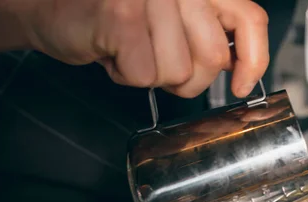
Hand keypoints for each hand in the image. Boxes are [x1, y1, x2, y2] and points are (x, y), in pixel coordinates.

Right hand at [20, 0, 268, 97]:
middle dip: (187, 77)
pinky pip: (144, 76)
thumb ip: (207, 37)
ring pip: (178, 72)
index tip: (239, 85)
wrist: (55, 10)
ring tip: (130, 50)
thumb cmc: (117, 21)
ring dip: (151, 74)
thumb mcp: (174, 24)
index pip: (249, 19)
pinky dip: (125, 75)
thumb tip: (236, 71)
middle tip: (158, 61)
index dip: (253, 59)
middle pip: (212, 58)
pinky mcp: (122, 16)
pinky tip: (112, 51)